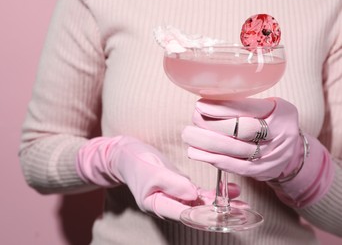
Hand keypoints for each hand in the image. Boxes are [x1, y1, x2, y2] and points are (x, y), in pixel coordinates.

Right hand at [76, 136, 247, 219]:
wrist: (128, 155)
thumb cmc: (137, 162)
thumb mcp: (152, 171)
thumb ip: (172, 183)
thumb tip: (192, 195)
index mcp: (157, 205)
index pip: (184, 214)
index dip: (204, 216)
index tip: (222, 215)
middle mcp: (169, 205)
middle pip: (196, 214)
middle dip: (219, 215)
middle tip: (241, 214)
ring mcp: (176, 197)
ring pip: (202, 206)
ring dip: (222, 206)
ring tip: (243, 205)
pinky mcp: (181, 188)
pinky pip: (201, 194)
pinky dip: (216, 194)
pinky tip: (232, 190)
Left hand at [182, 98, 333, 206]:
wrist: (292, 152)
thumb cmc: (273, 123)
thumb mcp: (268, 106)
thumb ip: (244, 104)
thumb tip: (209, 100)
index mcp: (280, 113)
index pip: (249, 110)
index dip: (222, 108)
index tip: (200, 104)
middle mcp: (279, 135)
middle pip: (242, 130)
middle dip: (213, 124)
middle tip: (193, 118)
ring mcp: (270, 156)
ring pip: (235, 150)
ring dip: (207, 143)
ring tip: (188, 135)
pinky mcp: (259, 172)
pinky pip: (234, 166)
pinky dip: (212, 159)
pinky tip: (196, 152)